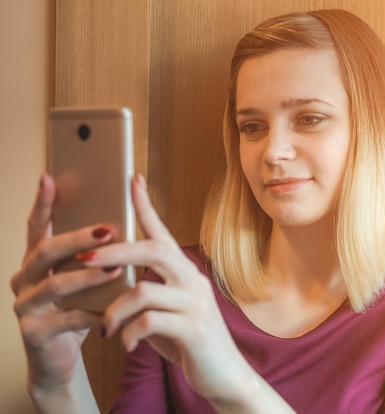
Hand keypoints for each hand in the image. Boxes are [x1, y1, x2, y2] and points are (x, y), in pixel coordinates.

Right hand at [10, 174, 119, 409]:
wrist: (60, 358)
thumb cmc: (77, 310)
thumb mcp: (84, 279)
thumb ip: (93, 255)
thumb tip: (120, 222)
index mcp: (36, 261)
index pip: (37, 226)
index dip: (42, 203)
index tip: (49, 177)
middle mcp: (24, 279)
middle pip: (46, 250)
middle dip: (78, 238)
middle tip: (109, 229)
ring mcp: (24, 306)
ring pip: (55, 284)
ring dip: (89, 276)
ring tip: (117, 268)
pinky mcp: (33, 333)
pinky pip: (66, 319)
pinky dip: (91, 314)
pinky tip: (111, 311)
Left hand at [82, 174, 251, 402]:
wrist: (224, 374)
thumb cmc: (190, 340)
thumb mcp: (170, 309)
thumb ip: (151, 291)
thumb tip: (115, 275)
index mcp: (185, 273)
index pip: (163, 233)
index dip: (146, 206)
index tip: (132, 179)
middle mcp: (193, 282)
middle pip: (153, 251)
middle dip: (114, 252)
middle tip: (84, 260)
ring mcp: (196, 304)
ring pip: (144, 290)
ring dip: (115, 311)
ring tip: (106, 328)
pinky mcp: (194, 330)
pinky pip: (149, 322)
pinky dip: (129, 335)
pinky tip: (126, 345)